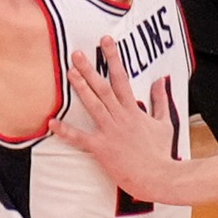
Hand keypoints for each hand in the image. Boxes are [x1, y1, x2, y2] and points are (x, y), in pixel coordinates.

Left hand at [52, 37, 186, 203]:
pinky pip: (81, 139)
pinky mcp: (102, 148)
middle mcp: (120, 116)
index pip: (122, 78)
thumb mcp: (165, 122)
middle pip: (103, 88)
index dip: (113, 58)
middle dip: (90, 69)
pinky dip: (66, 132)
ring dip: (81, 89)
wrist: (158, 176)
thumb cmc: (160, 152)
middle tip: (76, 53)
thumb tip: (161, 80)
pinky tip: (52, 123)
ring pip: (93, 105)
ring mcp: (110, 132)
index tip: (105, 41)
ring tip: (69, 73)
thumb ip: (160, 100)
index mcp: (133, 110)